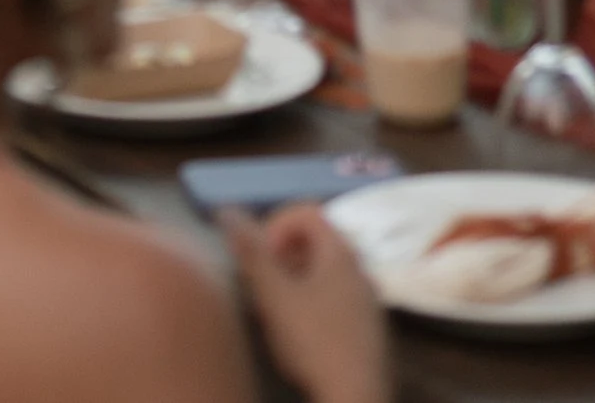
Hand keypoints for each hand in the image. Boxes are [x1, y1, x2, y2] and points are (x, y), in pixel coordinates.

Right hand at [219, 204, 388, 402]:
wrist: (356, 397)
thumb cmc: (313, 340)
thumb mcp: (274, 296)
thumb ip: (251, 253)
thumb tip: (226, 210)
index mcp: (340, 251)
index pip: (306, 210)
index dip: (275, 224)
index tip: (258, 256)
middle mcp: (360, 268)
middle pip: (316, 240)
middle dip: (282, 254)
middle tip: (262, 282)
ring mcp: (368, 299)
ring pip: (325, 271)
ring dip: (296, 279)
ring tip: (275, 308)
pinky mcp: (369, 327)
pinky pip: (337, 297)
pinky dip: (313, 301)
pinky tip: (300, 332)